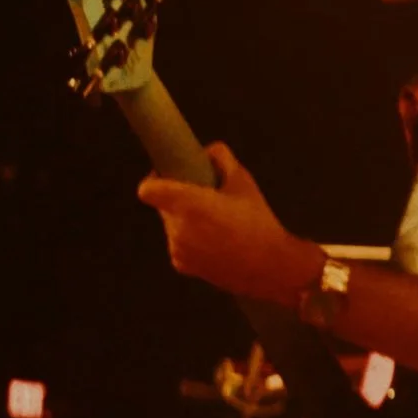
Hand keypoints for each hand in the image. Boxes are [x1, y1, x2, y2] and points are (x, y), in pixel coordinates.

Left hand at [137, 142, 321, 304]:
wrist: (270, 266)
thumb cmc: (257, 221)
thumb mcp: (245, 183)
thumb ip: (223, 160)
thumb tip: (209, 151)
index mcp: (187, 203)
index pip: (147, 189)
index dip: (155, 180)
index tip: (172, 178)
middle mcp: (175, 227)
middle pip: (163, 206)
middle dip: (179, 201)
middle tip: (207, 201)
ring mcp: (176, 248)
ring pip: (172, 226)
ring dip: (186, 222)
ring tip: (217, 225)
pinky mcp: (182, 265)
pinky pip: (179, 245)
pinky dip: (191, 242)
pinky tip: (216, 244)